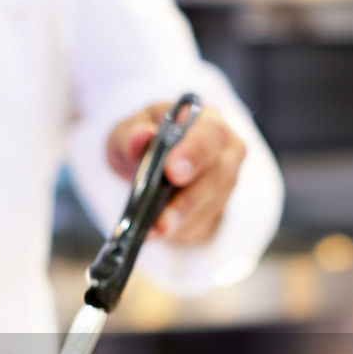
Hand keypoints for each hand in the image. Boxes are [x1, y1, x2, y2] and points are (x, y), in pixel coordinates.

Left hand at [106, 104, 245, 244]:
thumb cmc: (145, 142)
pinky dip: (180, 230)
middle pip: (219, 174)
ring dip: (182, 220)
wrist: (149, 166)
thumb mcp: (127, 133)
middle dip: (189, 199)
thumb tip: (142, 136)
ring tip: (154, 230)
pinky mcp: (217, 209)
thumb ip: (131, 135)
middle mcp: (225, 150)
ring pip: (211, 204)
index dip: (194, 153)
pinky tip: (158, 232)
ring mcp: (225, 182)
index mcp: (206, 120)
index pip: (210, 134)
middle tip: (163, 219)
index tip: (173, 171)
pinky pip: (205, 223)